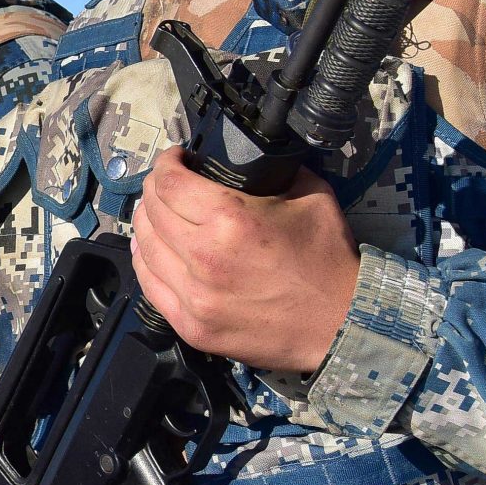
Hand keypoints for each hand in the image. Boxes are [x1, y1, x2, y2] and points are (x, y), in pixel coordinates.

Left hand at [130, 147, 359, 373]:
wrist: (341, 323)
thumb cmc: (328, 260)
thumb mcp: (311, 196)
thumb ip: (275, 171)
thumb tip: (251, 159)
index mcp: (229, 218)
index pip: (169, 181)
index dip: (166, 162)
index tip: (175, 159)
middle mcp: (203, 256)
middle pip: (151, 211)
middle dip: (155, 189)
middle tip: (168, 185)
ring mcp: (194, 295)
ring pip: (144, 247)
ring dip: (146, 224)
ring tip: (158, 215)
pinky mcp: (191, 325)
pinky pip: (150, 286)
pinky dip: (147, 261)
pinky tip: (155, 250)